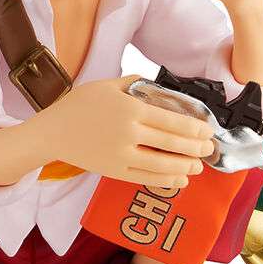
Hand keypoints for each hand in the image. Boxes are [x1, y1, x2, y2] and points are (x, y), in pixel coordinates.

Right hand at [36, 76, 215, 188]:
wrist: (53, 131)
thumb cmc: (80, 105)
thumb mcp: (107, 85)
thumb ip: (135, 83)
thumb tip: (159, 86)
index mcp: (130, 109)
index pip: (172, 121)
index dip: (194, 128)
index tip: (208, 130)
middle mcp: (128, 133)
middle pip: (172, 143)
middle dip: (196, 148)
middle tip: (210, 148)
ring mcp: (121, 155)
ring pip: (163, 164)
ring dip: (186, 166)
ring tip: (198, 165)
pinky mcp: (115, 172)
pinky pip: (147, 178)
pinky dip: (167, 180)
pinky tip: (180, 179)